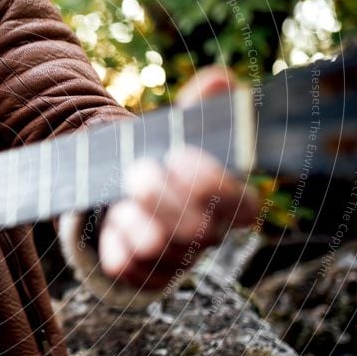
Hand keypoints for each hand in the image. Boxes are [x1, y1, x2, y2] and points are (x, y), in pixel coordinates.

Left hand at [98, 66, 259, 288]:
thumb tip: (220, 80)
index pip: (243, 205)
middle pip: (197, 233)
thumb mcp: (181, 131)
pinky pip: (128, 269)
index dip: (210, 182)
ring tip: (122, 201)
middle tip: (137, 171)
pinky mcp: (145, 275)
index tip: (176, 154)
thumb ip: (202, 106)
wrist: (129, 192)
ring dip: (134, 220)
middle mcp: (210, 236)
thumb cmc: (164, 158)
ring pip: (159, 252)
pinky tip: (113, 222)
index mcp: (232, 202)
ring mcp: (178, 260)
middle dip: (162, 198)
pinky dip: (113, 244)